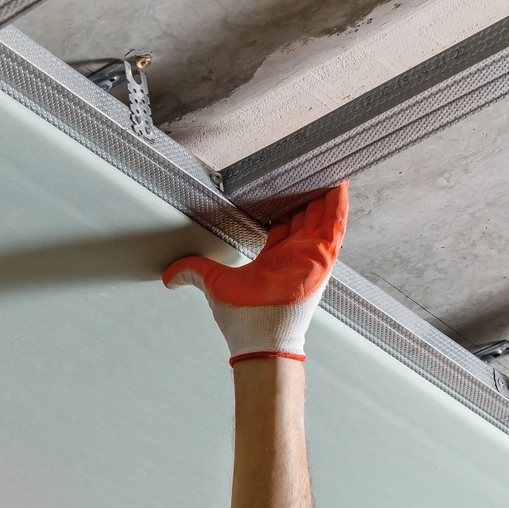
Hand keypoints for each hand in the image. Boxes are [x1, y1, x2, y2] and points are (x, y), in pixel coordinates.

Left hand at [162, 185, 348, 362]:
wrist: (261, 340)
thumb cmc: (245, 320)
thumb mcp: (214, 285)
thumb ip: (192, 273)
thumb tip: (168, 276)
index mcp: (275, 260)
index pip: (282, 225)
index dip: (282, 205)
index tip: (280, 185)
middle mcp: (295, 257)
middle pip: (305, 217)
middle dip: (305, 193)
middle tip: (305, 167)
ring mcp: (310, 258)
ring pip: (322, 217)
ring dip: (324, 194)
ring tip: (327, 167)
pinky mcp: (322, 259)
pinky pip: (335, 227)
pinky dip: (339, 206)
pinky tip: (340, 184)